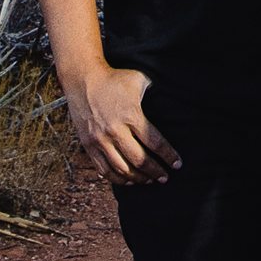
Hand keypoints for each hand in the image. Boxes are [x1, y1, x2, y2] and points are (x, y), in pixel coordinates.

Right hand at [61, 64, 178, 185]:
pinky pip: (104, 169)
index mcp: (131, 115)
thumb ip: (154, 92)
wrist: (82, 79)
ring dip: (138, 178)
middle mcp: (115, 130)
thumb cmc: (114, 79)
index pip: (154, 142)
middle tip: (165, 177)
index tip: (177, 164)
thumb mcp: (139, 80)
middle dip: (156, 172)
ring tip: (149, 180)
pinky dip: (117, 179)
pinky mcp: (89, 145)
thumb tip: (172, 99)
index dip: (168, 155)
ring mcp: (100, 140)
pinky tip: (128, 180)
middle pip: (139, 160)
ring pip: (122, 169)